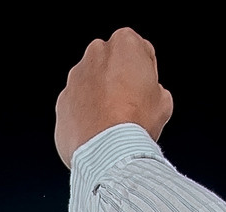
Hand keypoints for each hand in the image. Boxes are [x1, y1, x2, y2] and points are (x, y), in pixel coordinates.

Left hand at [55, 28, 173, 165]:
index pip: (139, 49)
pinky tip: (97, 133)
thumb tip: (149, 96)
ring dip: (99, 98)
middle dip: (118, 79)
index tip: (145, 88)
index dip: (145, 71)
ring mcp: (74, 79)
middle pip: (110, 64)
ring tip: (112, 123)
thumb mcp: (163, 101)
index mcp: (124, 44)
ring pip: (90, 84)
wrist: (108, 153)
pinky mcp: (62, 103)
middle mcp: (94, 55)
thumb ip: (153, 87)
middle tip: (130, 105)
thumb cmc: (135, 123)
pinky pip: (76, 106)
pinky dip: (84, 116)